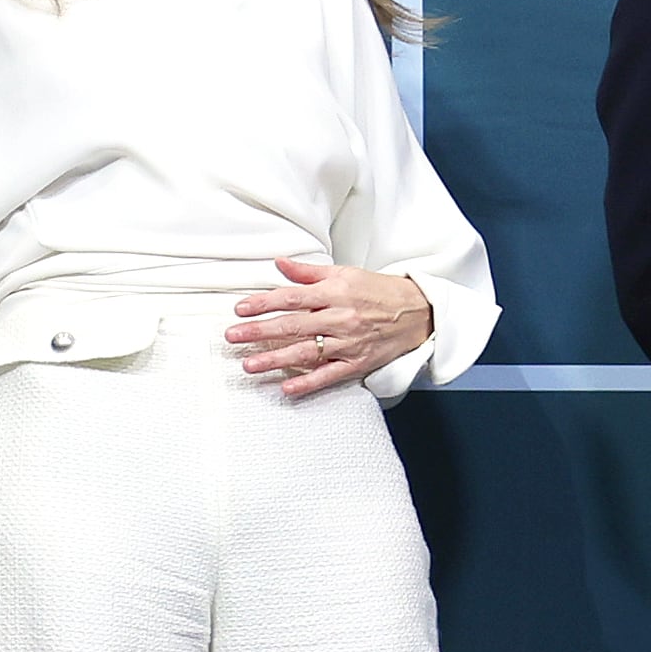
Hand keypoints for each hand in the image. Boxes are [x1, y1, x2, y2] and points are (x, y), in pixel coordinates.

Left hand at [229, 257, 429, 398]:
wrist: (417, 312)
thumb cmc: (379, 291)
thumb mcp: (345, 273)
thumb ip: (309, 272)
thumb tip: (279, 263)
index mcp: (336, 292)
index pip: (292, 297)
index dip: (264, 303)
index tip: (240, 309)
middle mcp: (340, 318)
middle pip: (293, 325)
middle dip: (260, 332)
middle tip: (233, 337)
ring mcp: (348, 343)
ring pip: (306, 352)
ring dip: (275, 359)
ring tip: (248, 365)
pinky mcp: (357, 363)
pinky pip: (329, 375)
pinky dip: (307, 383)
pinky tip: (286, 388)